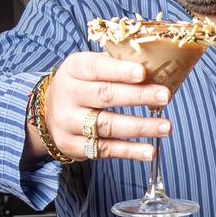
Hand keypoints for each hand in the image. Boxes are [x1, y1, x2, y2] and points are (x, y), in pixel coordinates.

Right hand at [42, 51, 171, 161]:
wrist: (49, 112)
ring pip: (107, 125)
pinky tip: (150, 151)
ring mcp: (68, 123)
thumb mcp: (92, 67)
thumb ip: (119, 65)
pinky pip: (104, 149)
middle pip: (105, 95)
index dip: (120, 70)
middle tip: (165, 96)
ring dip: (140, 127)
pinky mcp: (73, 146)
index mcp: (74, 69)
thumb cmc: (84, 84)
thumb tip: (158, 65)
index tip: (143, 73)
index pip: (97, 67)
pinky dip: (129, 151)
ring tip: (166, 127)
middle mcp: (67, 95)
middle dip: (138, 96)